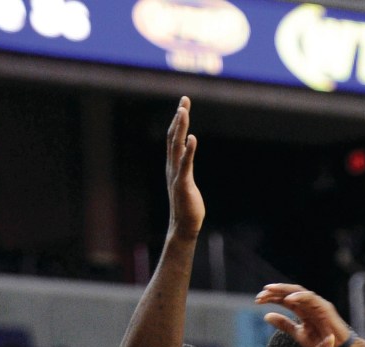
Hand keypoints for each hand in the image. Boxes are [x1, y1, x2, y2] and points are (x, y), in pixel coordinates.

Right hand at [166, 96, 204, 240]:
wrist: (183, 227)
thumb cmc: (187, 207)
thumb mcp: (186, 182)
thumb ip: (186, 167)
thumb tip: (187, 155)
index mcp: (173, 166)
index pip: (174, 139)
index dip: (178, 121)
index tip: (183, 104)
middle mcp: (172, 167)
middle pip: (173, 138)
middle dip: (178, 119)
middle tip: (184, 101)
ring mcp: (177, 175)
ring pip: (176, 147)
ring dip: (180, 129)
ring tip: (183, 112)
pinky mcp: (183, 184)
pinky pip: (186, 164)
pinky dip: (188, 151)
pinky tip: (192, 138)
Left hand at [256, 284, 352, 346]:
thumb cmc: (320, 343)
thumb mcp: (298, 334)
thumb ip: (284, 324)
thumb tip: (266, 316)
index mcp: (302, 310)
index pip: (285, 299)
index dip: (271, 298)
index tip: (257, 300)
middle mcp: (309, 304)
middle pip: (290, 293)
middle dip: (275, 291)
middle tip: (260, 294)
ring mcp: (317, 304)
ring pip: (299, 291)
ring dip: (284, 290)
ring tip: (269, 290)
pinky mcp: (325, 307)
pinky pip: (311, 299)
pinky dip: (299, 298)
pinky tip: (287, 299)